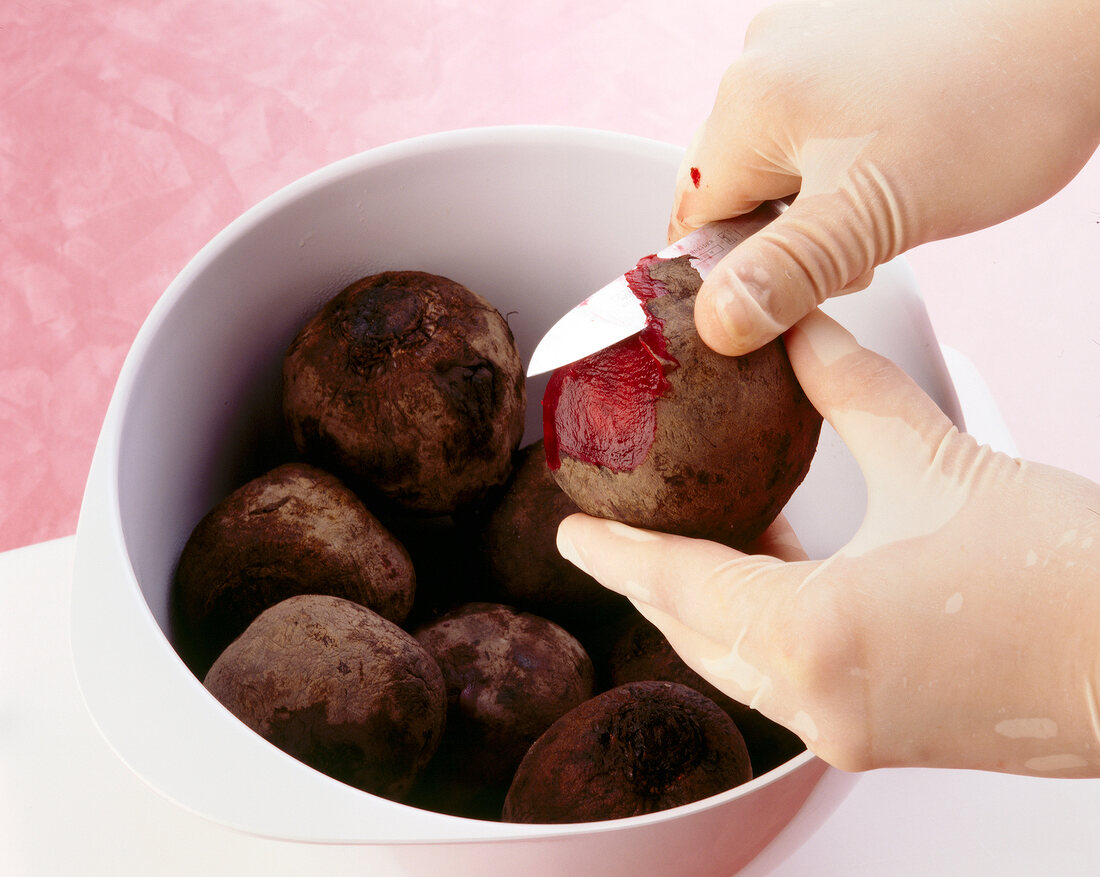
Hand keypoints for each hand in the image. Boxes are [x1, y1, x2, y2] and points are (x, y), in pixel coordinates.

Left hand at [556, 310, 1099, 775]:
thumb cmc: (1069, 574)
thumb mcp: (938, 460)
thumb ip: (850, 388)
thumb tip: (794, 328)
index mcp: (814, 637)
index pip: (678, 585)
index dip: (618, 552)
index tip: (572, 532)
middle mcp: (819, 702)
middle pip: (695, 632)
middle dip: (649, 581)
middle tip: (611, 537)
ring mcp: (850, 732)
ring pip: (736, 663)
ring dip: (705, 605)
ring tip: (688, 541)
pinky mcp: (882, 739)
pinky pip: (784, 681)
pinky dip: (759, 629)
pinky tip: (771, 574)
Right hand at [675, 0, 1099, 354]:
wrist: (1083, 18)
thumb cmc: (996, 101)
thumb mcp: (875, 213)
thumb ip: (787, 271)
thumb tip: (716, 323)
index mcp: (747, 102)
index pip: (694, 219)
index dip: (738, 270)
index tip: (797, 287)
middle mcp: (763, 56)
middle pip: (734, 184)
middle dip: (785, 232)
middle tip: (857, 245)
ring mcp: (807, 36)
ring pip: (780, 153)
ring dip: (818, 194)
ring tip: (889, 193)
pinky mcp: (850, 32)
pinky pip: (817, 116)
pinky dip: (844, 150)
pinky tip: (899, 154)